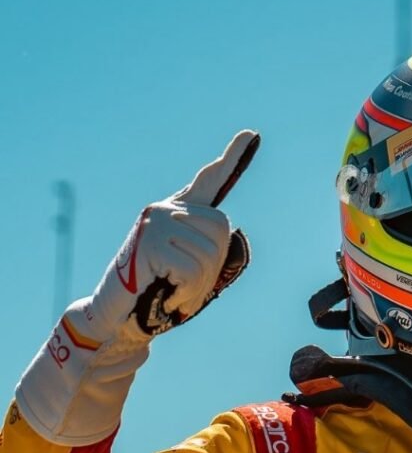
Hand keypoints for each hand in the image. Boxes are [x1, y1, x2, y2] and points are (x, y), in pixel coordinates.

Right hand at [15, 130, 258, 444]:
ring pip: (210, 252)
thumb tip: (231, 231)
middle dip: (214, 267)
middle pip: (223, 230)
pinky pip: (193, 269)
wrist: (118, 318)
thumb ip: (212, 249)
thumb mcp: (193, 269)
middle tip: (186, 286)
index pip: (210, 180)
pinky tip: (168, 296)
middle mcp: (166, 208)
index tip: (252, 134)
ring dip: (199, 284)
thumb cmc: (159, 294)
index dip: (233, 157)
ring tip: (174, 291)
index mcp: (179, 212)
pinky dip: (187, 292)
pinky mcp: (149, 240)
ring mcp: (156, 220)